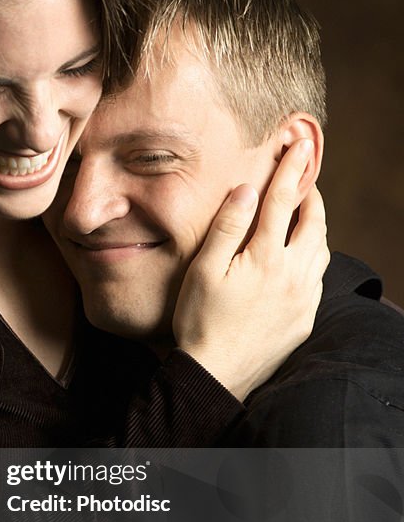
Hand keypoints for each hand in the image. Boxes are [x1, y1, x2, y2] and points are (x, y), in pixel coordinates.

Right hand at [174, 140, 328, 400]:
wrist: (216, 376)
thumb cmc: (200, 322)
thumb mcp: (204, 270)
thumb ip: (227, 227)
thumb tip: (248, 189)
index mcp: (266, 258)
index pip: (284, 200)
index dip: (291, 169)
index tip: (299, 145)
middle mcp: (293, 275)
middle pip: (314, 223)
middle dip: (312, 195)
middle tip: (304, 177)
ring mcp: (303, 300)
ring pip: (321, 251)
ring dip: (316, 226)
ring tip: (305, 214)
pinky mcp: (304, 320)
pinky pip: (317, 280)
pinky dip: (312, 259)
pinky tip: (300, 260)